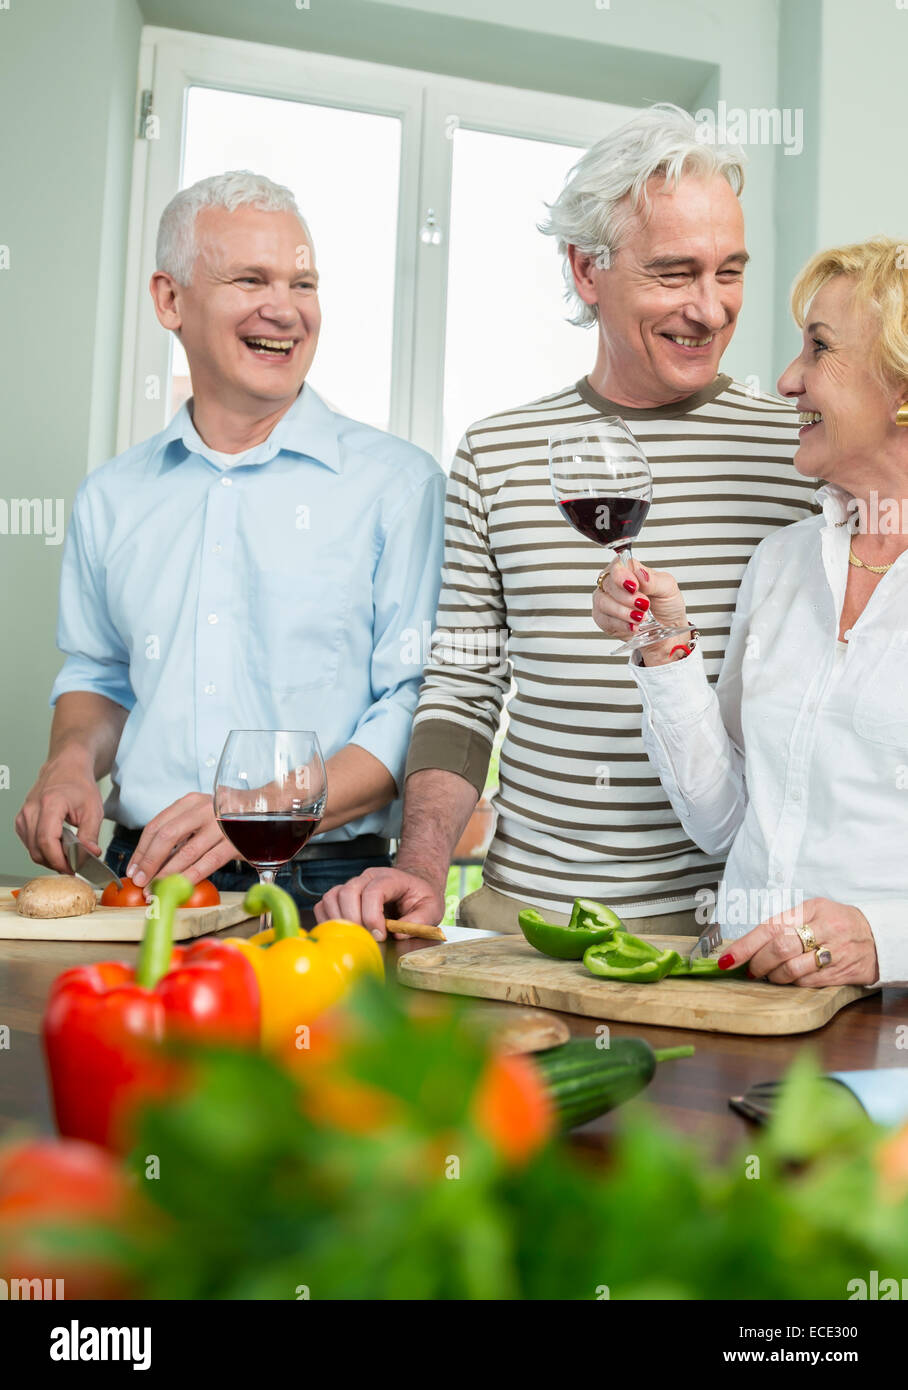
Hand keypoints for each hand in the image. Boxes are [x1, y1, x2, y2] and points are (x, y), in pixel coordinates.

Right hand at [16, 753, 104, 872]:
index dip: (59, 860)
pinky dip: (43, 851)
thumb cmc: (79, 785)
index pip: (47, 841)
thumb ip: (91, 835)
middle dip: (56, 863)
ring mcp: (24, 815)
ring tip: (68, 854)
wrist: (67, 769)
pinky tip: (57, 847)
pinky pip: (29, 844)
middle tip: (74, 865)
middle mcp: (32, 810)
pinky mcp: (22, 821)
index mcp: (50, 804)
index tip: (72, 869)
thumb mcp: (94, 809)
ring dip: (50, 858)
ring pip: (32, 850)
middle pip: (37, 849)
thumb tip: (90, 855)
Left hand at [126, 792, 235, 888]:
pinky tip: (180, 888)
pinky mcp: (235, 841)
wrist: (269, 809)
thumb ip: (182, 829)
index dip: (141, 849)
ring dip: (166, 875)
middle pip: (166, 836)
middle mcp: (204, 808)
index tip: (133, 868)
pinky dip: (190, 877)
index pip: (157, 825)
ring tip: (154, 889)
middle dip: (149, 862)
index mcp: (191, 801)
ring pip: (186, 852)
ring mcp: (221, 824)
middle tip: (139, 881)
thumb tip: (151, 860)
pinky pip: (207, 863)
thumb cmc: (229, 817)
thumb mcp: (203, 813)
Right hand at [314, 866, 445, 939]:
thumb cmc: (420, 898)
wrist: (412, 888)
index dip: (373, 916)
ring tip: (354, 938)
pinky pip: (324, 904)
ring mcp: (352, 884)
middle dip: (354, 920)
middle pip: (348, 892)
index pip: (373, 891)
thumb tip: (398, 934)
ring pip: (332, 897)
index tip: (380, 936)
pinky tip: (342, 933)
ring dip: (339, 921)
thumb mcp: (432, 908)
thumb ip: (420, 920)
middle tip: (366, 939)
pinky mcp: (342, 895)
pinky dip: (327, 920)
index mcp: (390, 877)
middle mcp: (367, 877)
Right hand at [592, 556, 688, 646]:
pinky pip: (605, 621)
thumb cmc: (667, 606)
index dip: (622, 575)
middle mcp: (615, 584)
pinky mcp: (604, 620)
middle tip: (643, 605)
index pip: (617, 565)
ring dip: (623, 612)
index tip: (634, 586)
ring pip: (603, 603)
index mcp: (630, 571)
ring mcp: (607, 601)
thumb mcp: (668, 589)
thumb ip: (653, 580)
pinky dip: (621, 625)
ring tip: (641, 617)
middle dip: (625, 597)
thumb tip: (640, 573)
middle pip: (608, 584)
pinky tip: (633, 626)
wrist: (669, 630)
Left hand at [719, 898, 879, 986]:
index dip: (745, 946)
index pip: (770, 927)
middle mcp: (822, 930)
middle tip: (751, 969)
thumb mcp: (814, 910)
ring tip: (770, 974)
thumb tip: (750, 943)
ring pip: (792, 970)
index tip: (727, 959)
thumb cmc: (839, 922)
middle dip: (758, 963)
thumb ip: (785, 922)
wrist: (879, 936)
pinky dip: (793, 983)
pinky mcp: (840, 974)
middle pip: (779, 949)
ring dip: (774, 976)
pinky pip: (807, 983)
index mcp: (810, 910)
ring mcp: (833, 953)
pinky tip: (790, 978)